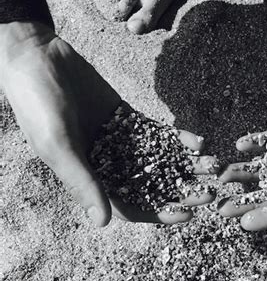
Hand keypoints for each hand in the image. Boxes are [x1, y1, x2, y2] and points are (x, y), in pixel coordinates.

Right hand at [0, 21, 215, 225]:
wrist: (38, 57)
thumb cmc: (38, 104)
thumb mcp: (58, 146)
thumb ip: (82, 182)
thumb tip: (102, 223)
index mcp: (91, 179)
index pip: (132, 206)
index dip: (159, 213)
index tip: (187, 214)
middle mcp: (109, 164)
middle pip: (153, 186)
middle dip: (182, 191)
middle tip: (210, 193)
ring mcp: (121, 141)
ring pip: (161, 161)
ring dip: (187, 166)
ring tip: (215, 167)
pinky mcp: (128, 119)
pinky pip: (158, 134)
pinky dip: (177, 140)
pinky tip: (199, 143)